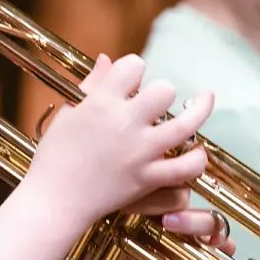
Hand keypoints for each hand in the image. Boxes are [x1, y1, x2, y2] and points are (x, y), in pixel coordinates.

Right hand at [25, 53, 212, 229]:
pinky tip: (198, 149)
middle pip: (164, 90)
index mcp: (101, 103)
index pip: (132, 66)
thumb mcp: (68, 113)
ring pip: (186, 124)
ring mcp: (139, 152)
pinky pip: (184, 168)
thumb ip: (92, 84)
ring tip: (205, 100)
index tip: (131, 80)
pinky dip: (196, 159)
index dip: (134, 68)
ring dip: (199, 110)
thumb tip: (107, 58)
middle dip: (161, 90)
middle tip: (156, 101)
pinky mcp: (147, 178)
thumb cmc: (54, 156)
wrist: (53, 201)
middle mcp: (124, 123)